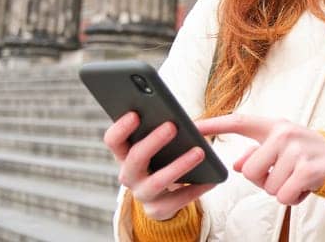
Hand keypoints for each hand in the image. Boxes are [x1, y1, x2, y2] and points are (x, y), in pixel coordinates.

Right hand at [103, 112, 217, 220]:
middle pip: (135, 158)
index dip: (121, 128)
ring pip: (157, 181)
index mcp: (124, 154)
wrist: (163, 196)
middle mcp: (128, 175)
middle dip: (153, 141)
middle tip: (172, 126)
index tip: (135, 114)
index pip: (113, 140)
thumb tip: (180, 120)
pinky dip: (196, 188)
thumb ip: (160, 131)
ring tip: (200, 152)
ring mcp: (141, 194)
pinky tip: (211, 179)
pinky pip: (178, 200)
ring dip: (179, 165)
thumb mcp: (157, 145)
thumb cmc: (162, 159)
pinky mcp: (157, 210)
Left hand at [196, 114, 324, 204]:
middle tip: (281, 175)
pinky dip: (292, 198)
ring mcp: (296, 150)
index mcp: (273, 126)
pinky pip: (283, 196)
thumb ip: (257, 154)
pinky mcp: (308, 169)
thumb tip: (235, 166)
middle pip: (249, 171)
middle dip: (262, 181)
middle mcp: (283, 133)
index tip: (192, 127)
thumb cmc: (305, 155)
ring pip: (268, 187)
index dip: (214, 125)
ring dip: (280, 190)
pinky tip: (303, 187)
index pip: (238, 122)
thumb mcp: (281, 148)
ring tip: (296, 178)